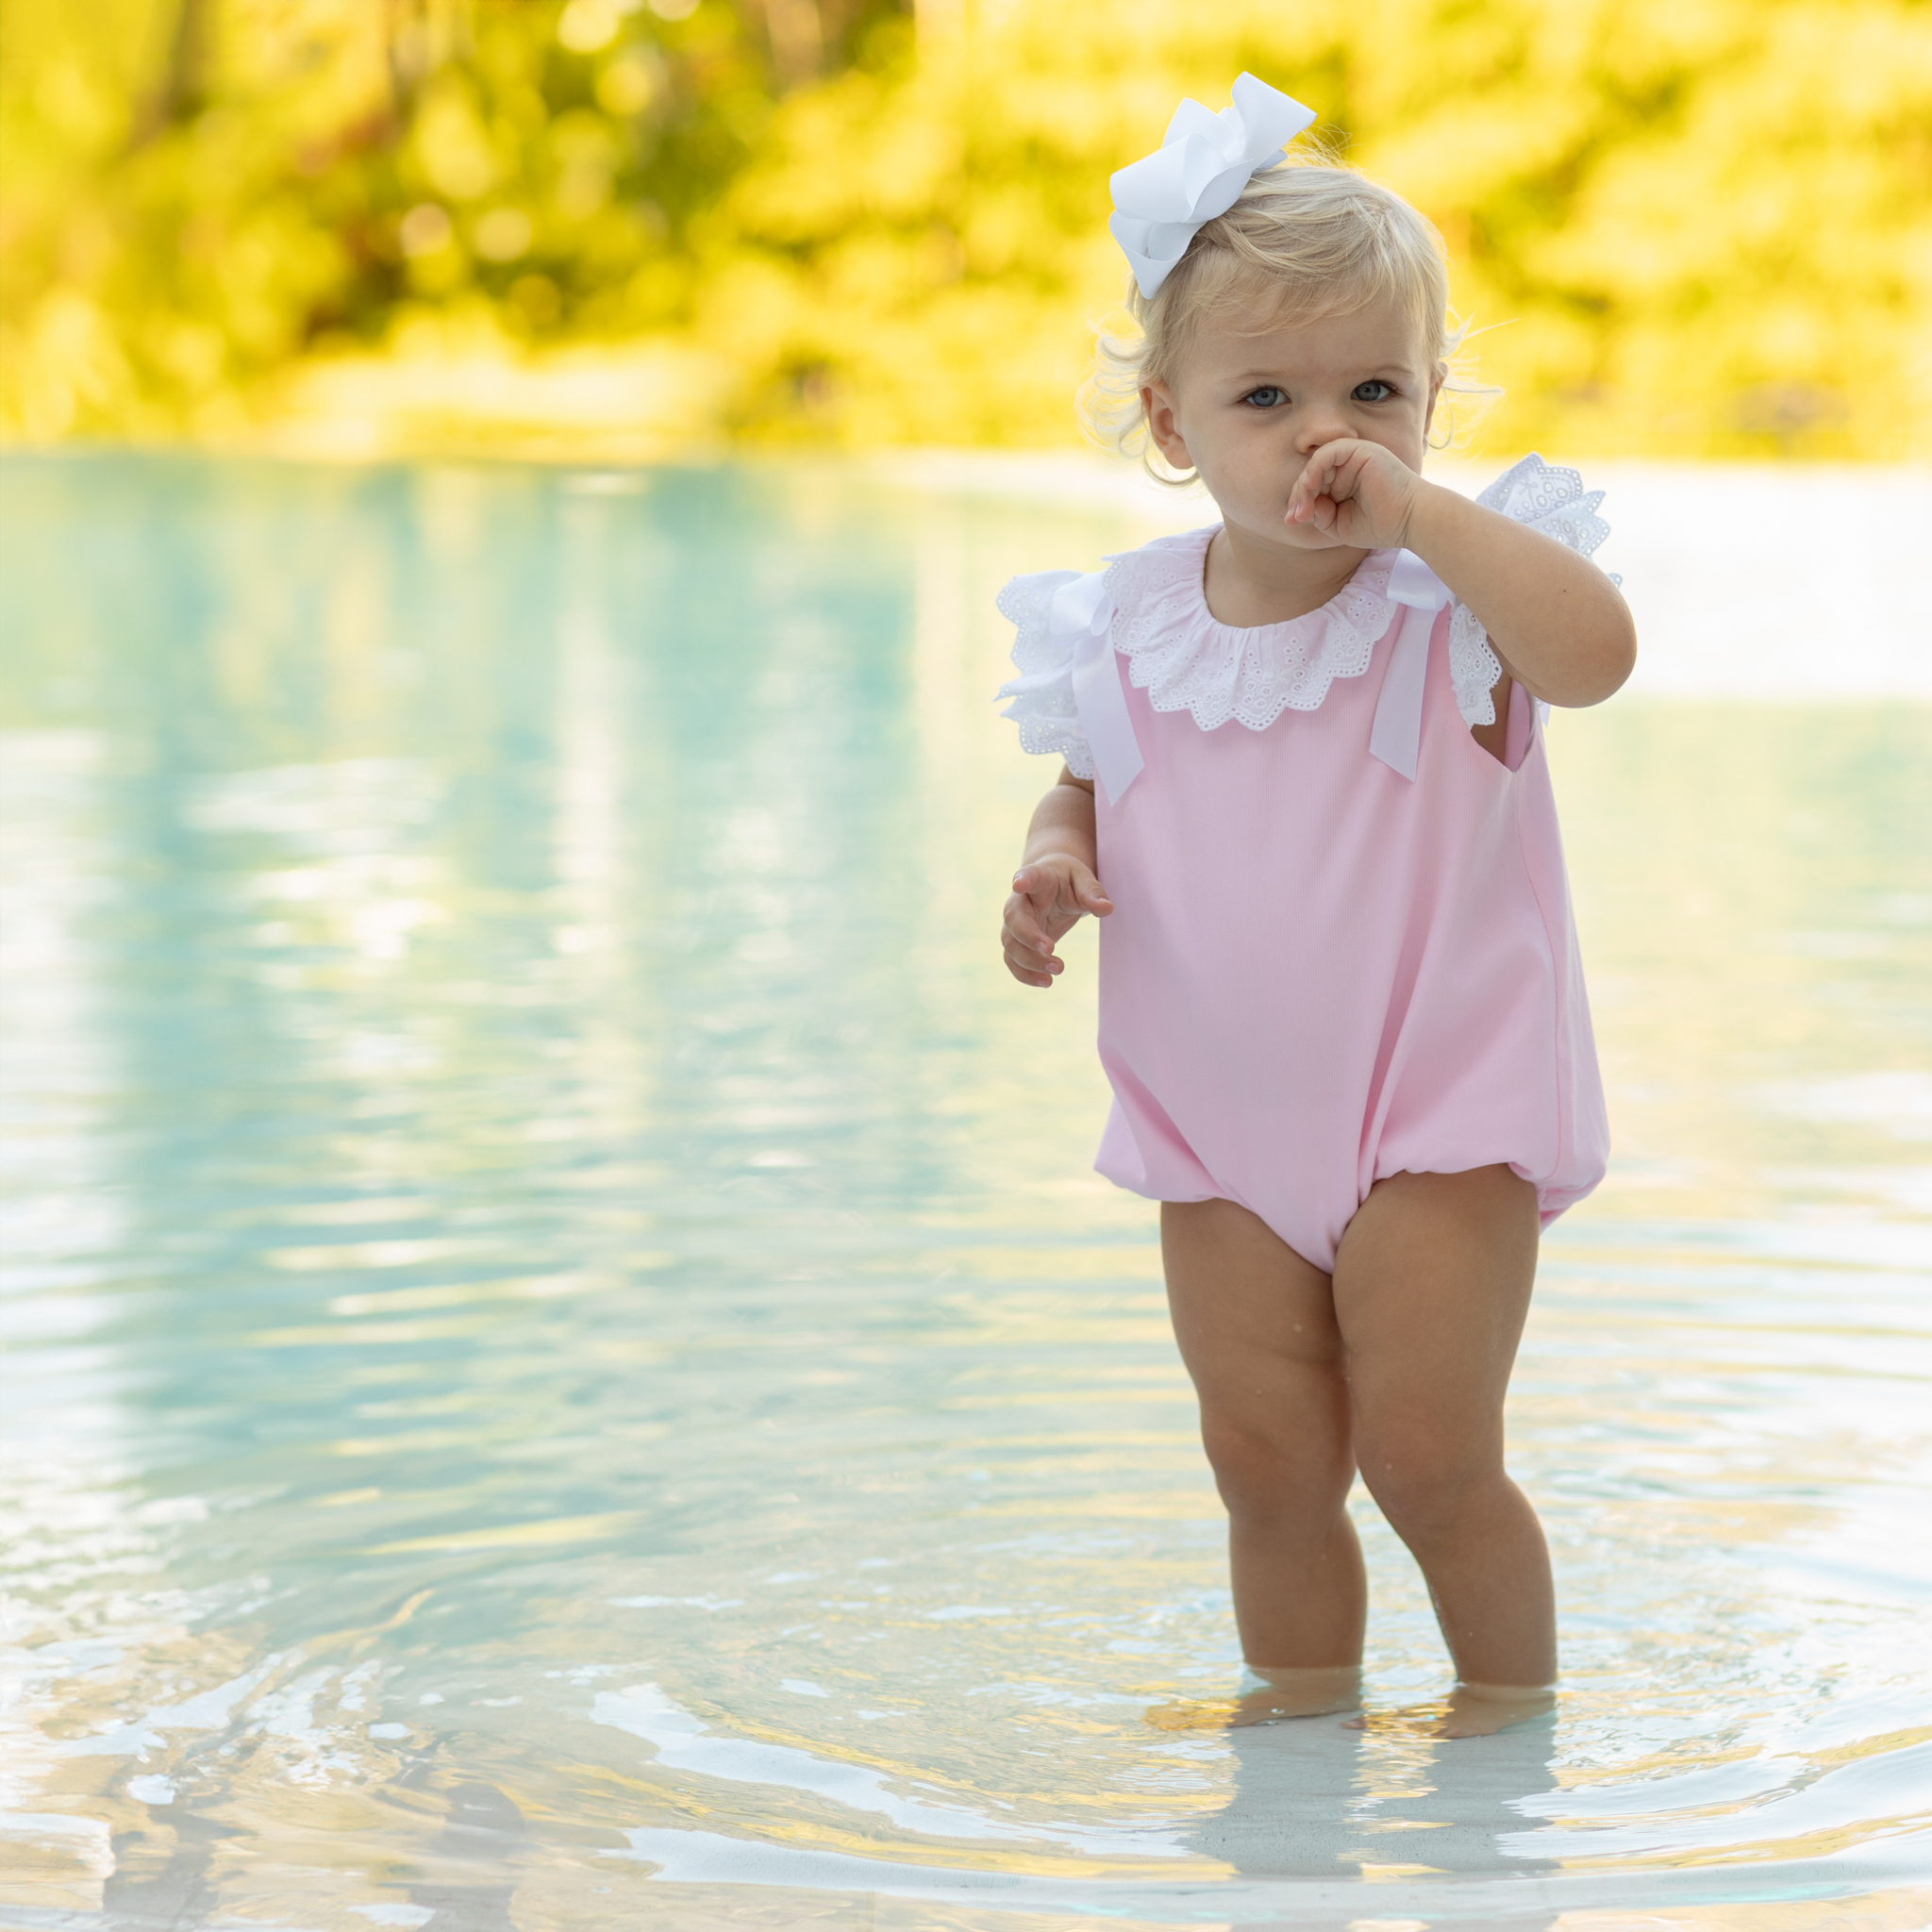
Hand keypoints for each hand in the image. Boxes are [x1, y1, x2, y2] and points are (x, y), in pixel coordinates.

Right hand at [1002, 855, 1111, 987]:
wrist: (1051, 886)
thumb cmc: (1068, 880)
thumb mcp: (1083, 879)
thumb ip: (1093, 892)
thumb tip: (1107, 909)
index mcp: (1038, 878)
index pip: (1027, 876)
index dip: (1023, 880)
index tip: (1019, 884)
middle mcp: (1020, 902)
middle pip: (1013, 918)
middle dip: (1028, 936)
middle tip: (1051, 949)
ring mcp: (1015, 924)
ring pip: (1011, 944)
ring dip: (1030, 961)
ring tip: (1059, 969)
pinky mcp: (1017, 942)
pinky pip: (1012, 960)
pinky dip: (1025, 974)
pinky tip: (1046, 981)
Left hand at [1285, 439, 1422, 549]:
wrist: (1410, 521)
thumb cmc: (1380, 525)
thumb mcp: (1339, 525)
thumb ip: (1320, 515)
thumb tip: (1302, 508)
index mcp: (1342, 482)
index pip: (1311, 487)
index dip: (1299, 502)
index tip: (1292, 521)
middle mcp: (1346, 467)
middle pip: (1310, 475)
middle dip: (1298, 497)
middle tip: (1295, 518)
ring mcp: (1353, 457)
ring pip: (1316, 464)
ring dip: (1304, 487)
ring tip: (1303, 509)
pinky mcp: (1360, 450)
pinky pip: (1328, 452)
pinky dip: (1315, 467)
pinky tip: (1311, 486)